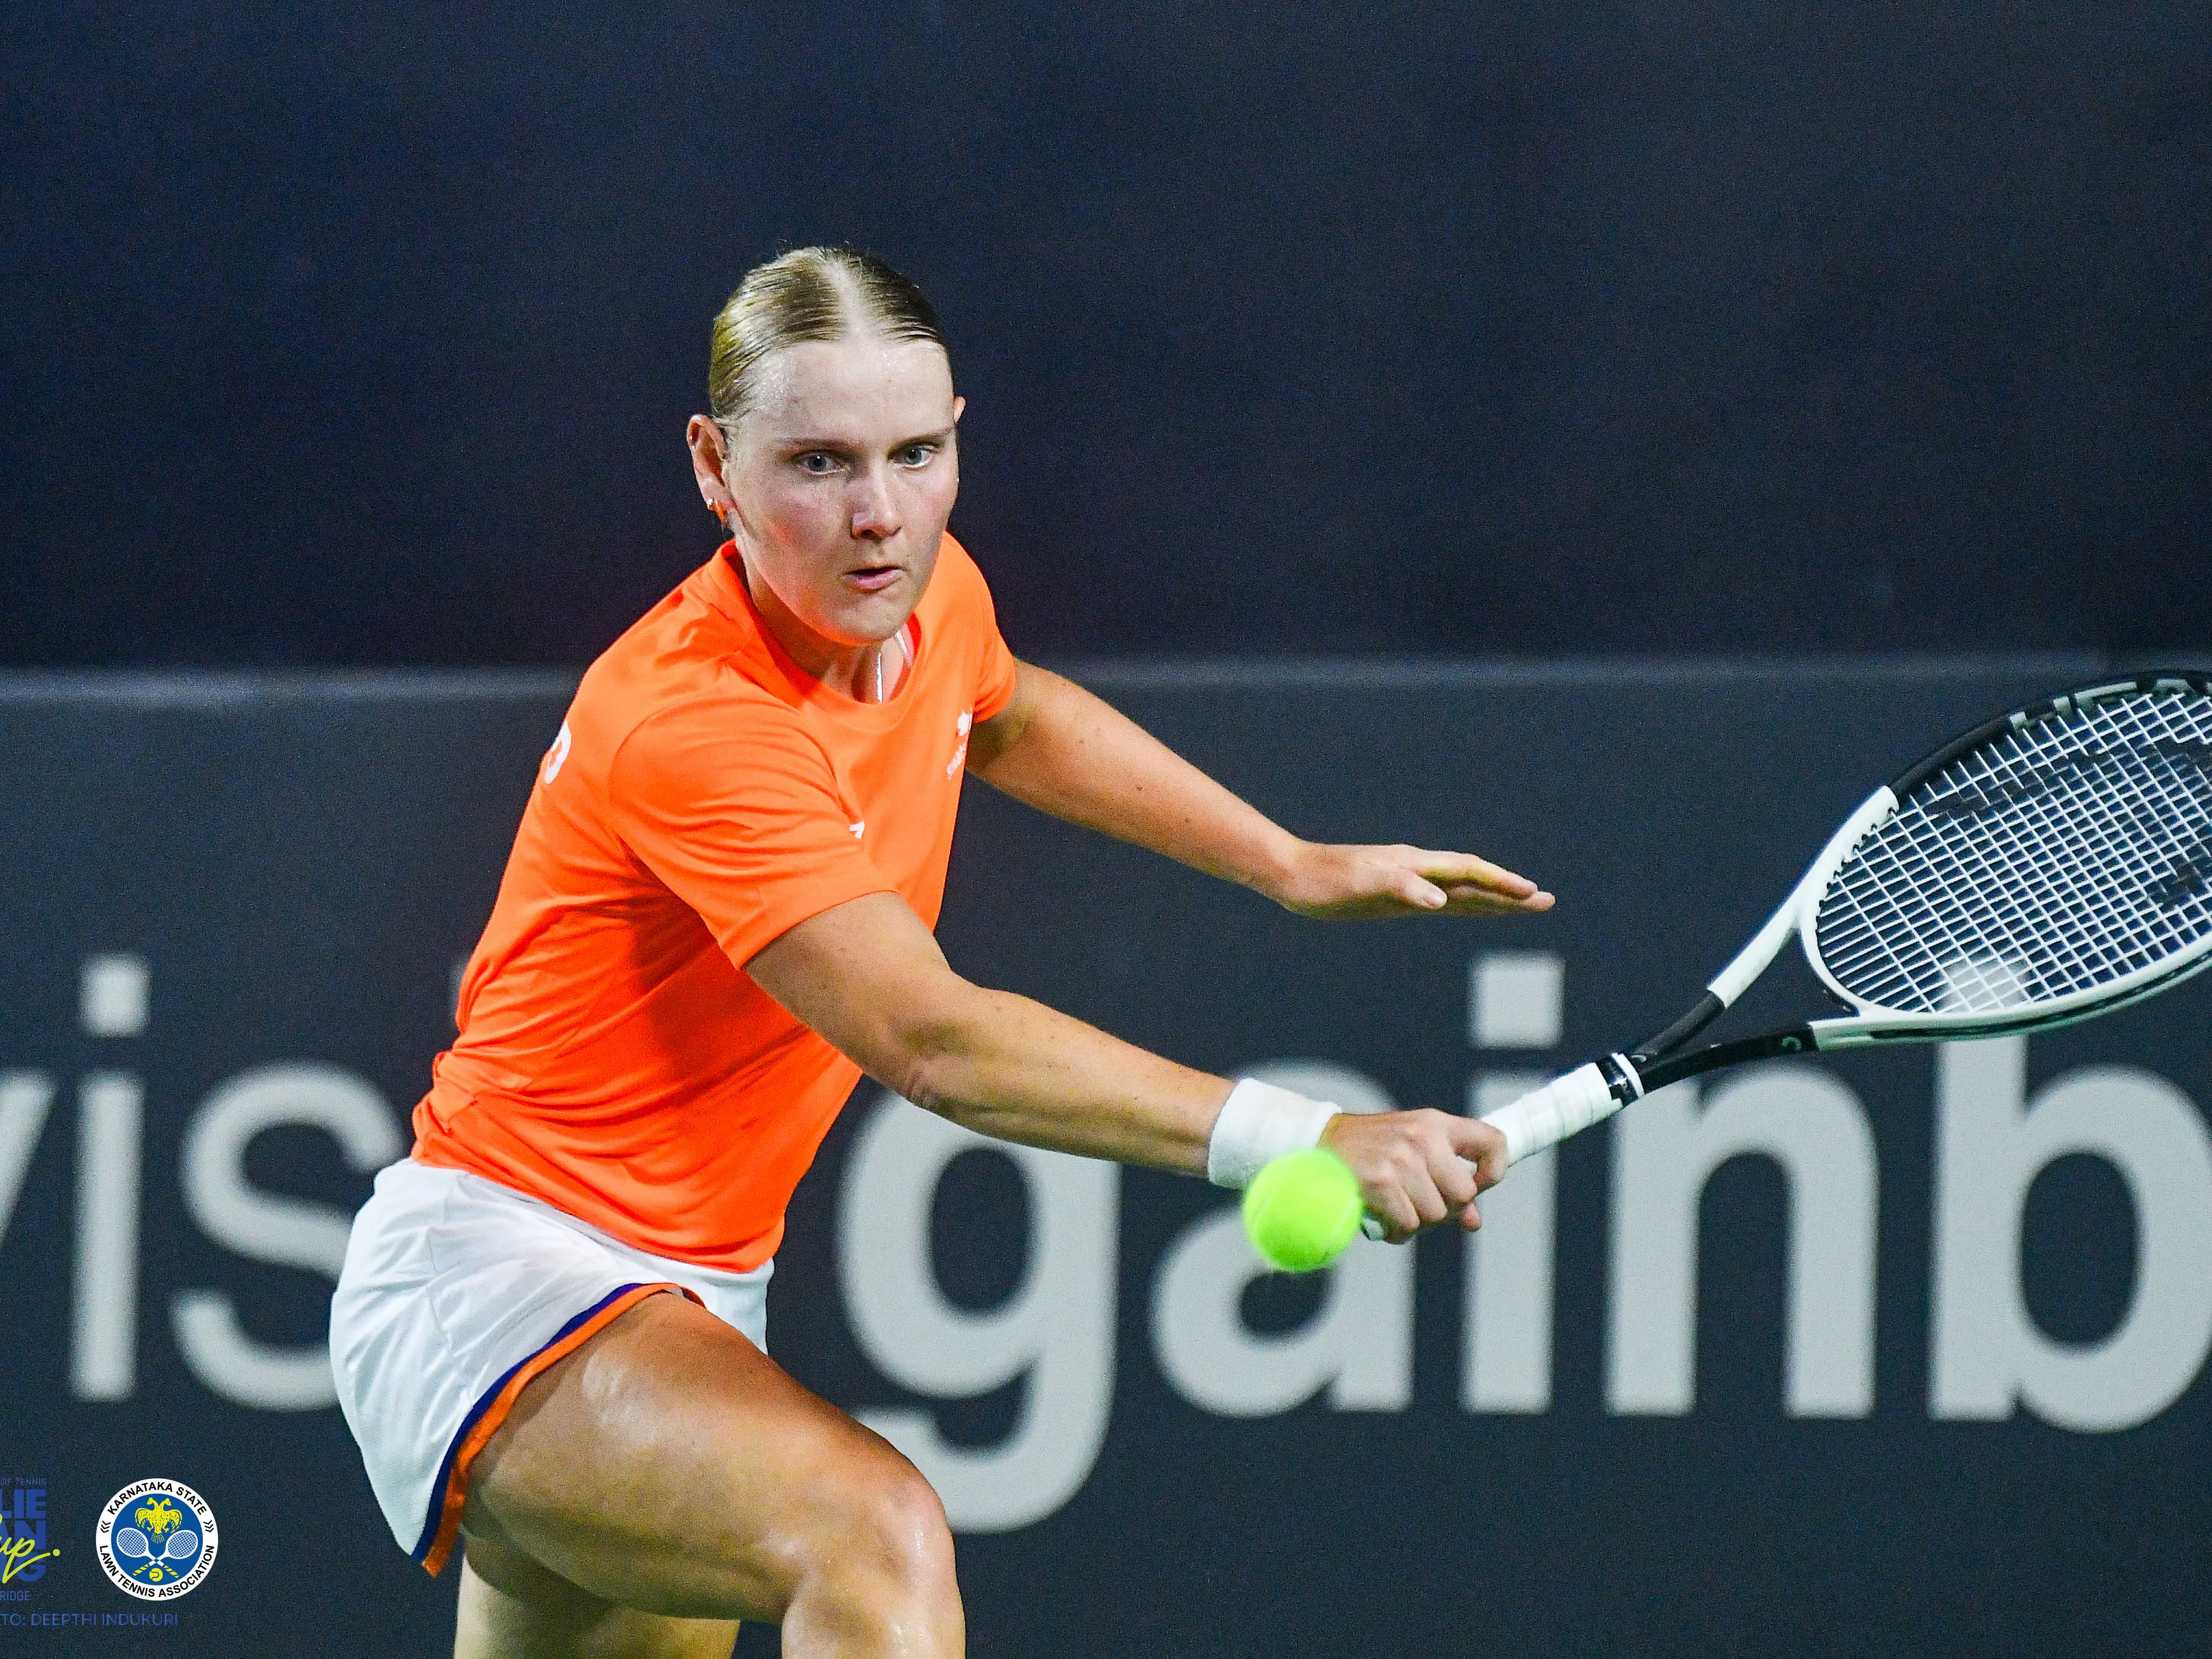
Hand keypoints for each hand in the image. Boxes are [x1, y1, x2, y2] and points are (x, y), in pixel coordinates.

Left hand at [1264, 840, 1553, 918]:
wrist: (1292, 876)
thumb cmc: (1325, 879)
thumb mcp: (1363, 884)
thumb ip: (1403, 888)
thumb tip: (1441, 900)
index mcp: (1416, 865)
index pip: (1470, 873)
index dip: (1502, 884)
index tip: (1533, 894)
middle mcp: (1419, 872)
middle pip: (1475, 882)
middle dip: (1511, 893)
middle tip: (1547, 902)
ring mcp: (1409, 885)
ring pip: (1462, 893)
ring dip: (1493, 900)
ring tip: (1523, 906)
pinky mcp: (1396, 898)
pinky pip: (1440, 903)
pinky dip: (1464, 908)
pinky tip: (1471, 911)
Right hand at [1321, 1109, 1507, 1241]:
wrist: (1323, 1140)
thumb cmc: (1375, 1147)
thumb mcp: (1416, 1150)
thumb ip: (1447, 1179)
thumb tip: (1473, 1221)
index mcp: (1437, 1124)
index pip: (1493, 1141)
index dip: (1495, 1170)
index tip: (1480, 1184)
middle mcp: (1423, 1137)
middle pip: (1464, 1194)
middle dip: (1447, 1210)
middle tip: (1425, 1206)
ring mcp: (1401, 1159)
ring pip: (1435, 1215)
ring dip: (1419, 1223)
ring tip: (1399, 1210)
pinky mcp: (1381, 1182)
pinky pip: (1409, 1224)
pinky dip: (1398, 1231)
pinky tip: (1385, 1218)